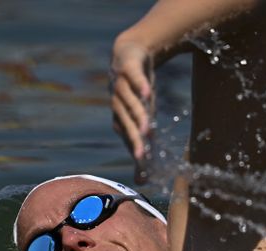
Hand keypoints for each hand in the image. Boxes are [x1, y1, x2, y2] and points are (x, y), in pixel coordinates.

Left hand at [110, 38, 154, 183]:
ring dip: (138, 116)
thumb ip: (143, 147)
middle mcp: (117, 106)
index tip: (144, 173)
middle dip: (134, 141)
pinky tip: (147, 92)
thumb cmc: (136, 94)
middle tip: (142, 157)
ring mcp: (121, 86)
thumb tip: (142, 181)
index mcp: (120, 121)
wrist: (129, 54)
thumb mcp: (142, 120)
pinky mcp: (128, 68)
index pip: (130, 141)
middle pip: (127, 125)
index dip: (137, 155)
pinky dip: (140, 85)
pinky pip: (134, 78)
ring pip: (130, 103)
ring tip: (148, 129)